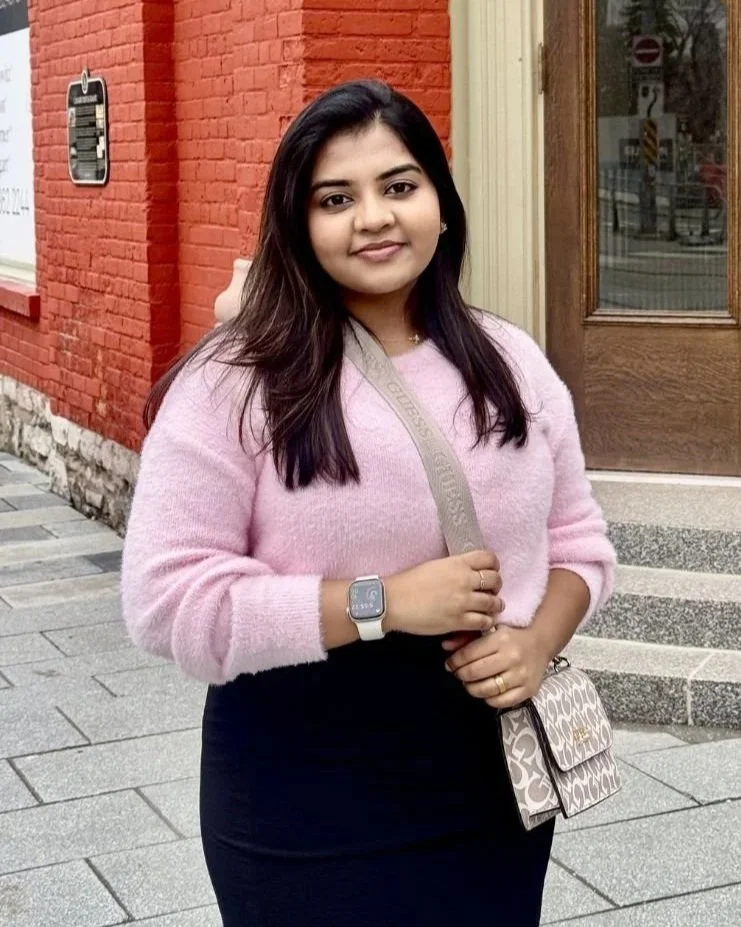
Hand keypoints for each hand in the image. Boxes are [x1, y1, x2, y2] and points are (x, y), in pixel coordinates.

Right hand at [384, 550, 503, 636]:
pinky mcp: (458, 620)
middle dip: (495, 585)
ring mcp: (462, 601)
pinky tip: (481, 620)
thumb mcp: (435, 566)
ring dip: (494, 605)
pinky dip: (486, 621)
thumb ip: (455, 567)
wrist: (393, 601)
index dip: (493, 565)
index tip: (490, 571)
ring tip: (491, 607)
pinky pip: (484, 621)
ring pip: (493, 602)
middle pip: (495, 580)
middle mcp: (463, 580)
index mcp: (457, 563)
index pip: (488, 558)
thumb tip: (468, 572)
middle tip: (490, 590)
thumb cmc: (408, 583)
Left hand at [444, 625, 551, 708]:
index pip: (469, 654)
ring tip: (470, 683)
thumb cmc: (511, 637)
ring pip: (486, 690)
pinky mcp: (528, 690)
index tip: (449, 664)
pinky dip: (489, 699)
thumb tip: (444, 647)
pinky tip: (486, 691)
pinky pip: (501, 702)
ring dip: (472, 688)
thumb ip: (467, 638)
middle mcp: (512, 657)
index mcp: (501, 640)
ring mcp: (521, 676)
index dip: (454, 661)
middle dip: (460, 675)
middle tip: (458, 674)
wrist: (541, 643)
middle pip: (475, 673)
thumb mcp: (490, 631)